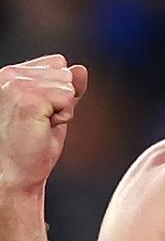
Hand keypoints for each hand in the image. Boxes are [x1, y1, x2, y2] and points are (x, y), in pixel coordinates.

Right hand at [0, 54, 87, 191]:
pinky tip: (42, 128)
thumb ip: (66, 86)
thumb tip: (80, 68)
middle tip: (40, 122)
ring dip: (62, 108)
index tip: (41, 112)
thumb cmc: (28, 147)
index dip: (60, 89)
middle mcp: (9, 75)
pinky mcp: (28, 99)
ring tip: (39, 125)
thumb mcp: (52, 109)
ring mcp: (16, 86)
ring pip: (68, 84)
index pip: (57, 63)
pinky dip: (63, 116)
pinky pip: (68, 97)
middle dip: (62, 99)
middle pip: (65, 72)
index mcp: (10, 75)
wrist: (13, 177)